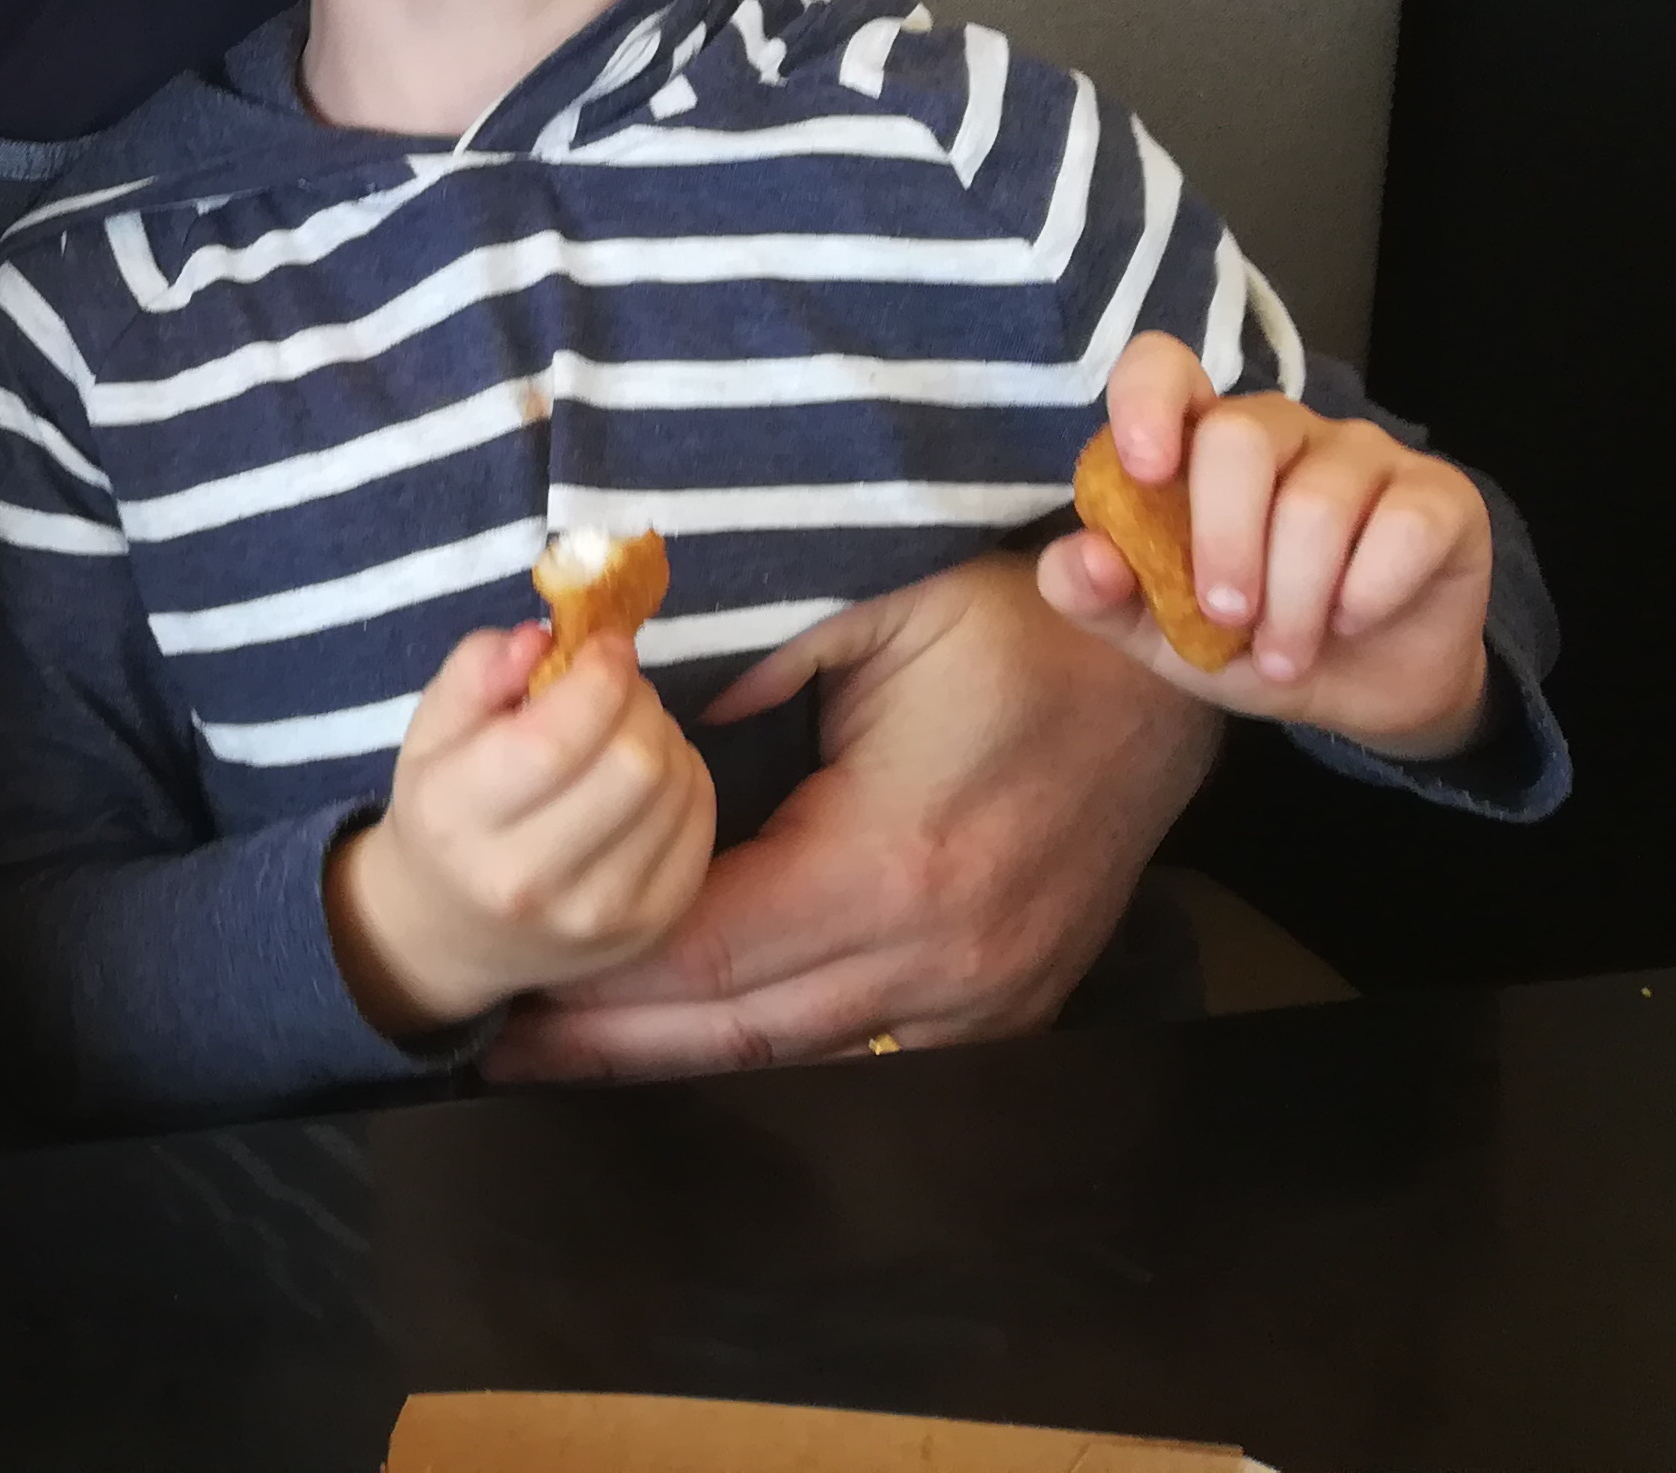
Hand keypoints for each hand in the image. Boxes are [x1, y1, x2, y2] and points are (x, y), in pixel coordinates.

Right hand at [323, 627, 714, 1035]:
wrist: (449, 932)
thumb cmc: (443, 813)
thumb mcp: (428, 733)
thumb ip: (475, 672)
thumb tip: (540, 638)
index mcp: (459, 819)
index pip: (553, 742)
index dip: (599, 677)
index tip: (602, 646)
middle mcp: (528, 879)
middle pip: (632, 764)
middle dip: (635, 700)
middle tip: (613, 687)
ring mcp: (597, 913)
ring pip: (675, 788)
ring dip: (663, 735)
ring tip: (627, 730)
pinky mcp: (650, 926)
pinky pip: (699, 823)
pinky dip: (686, 778)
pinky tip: (650, 774)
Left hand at [483, 550, 1214, 1080]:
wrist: (1170, 674)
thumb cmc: (1020, 627)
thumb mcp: (874, 612)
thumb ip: (753, 668)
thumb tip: (642, 712)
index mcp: (890, 863)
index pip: (708, 948)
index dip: (601, 971)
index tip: (515, 975)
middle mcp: (939, 956)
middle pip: (739, 1030)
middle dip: (613, 1042)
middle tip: (506, 1050)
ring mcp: (986, 995)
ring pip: (802, 1061)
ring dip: (683, 1064)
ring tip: (574, 1061)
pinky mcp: (1014, 1002)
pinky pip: (873, 1058)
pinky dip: (779, 1055)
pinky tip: (701, 1049)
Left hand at [1041, 332, 1493, 757]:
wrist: (1362, 692)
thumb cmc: (1248, 641)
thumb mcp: (1160, 633)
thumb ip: (1098, 595)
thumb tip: (1079, 557)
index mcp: (1199, 442)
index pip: (1165, 368)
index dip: (1148, 401)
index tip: (1145, 469)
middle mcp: (1282, 429)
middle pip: (1240, 438)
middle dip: (1225, 544)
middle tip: (1227, 620)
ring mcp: (1365, 453)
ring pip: (1317, 502)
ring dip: (1295, 599)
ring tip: (1285, 654)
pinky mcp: (1441, 496)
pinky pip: (1402, 528)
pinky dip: (1368, 594)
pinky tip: (1354, 622)